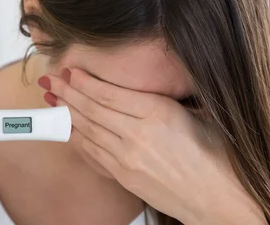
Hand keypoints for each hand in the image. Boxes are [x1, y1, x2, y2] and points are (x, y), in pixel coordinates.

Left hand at [42, 68, 265, 224]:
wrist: (219, 198)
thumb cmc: (215, 155)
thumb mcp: (197, 113)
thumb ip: (163, 97)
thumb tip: (137, 82)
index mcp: (159, 113)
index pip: (109, 93)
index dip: (85, 81)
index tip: (70, 70)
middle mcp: (138, 135)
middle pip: (92, 109)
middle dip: (67, 92)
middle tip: (50, 78)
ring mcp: (128, 158)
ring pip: (88, 130)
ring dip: (67, 112)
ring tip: (52, 98)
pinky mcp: (124, 177)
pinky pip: (92, 153)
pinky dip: (77, 137)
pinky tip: (68, 127)